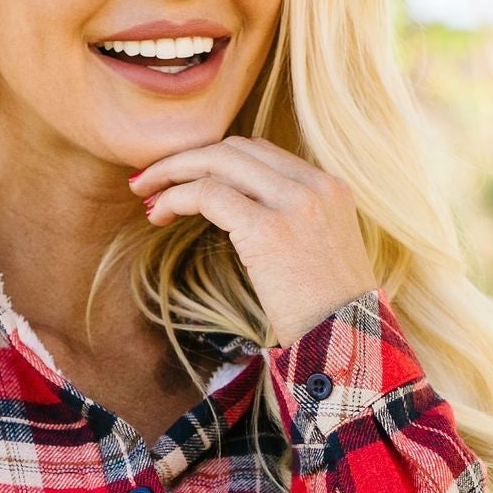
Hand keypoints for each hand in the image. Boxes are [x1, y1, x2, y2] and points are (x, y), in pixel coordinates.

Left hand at [128, 136, 374, 347]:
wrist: (348, 344)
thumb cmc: (328, 311)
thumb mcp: (319, 252)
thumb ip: (290, 221)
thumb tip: (241, 217)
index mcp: (330, 187)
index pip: (260, 152)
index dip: (215, 159)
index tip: (185, 176)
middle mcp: (315, 186)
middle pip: (235, 148)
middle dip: (186, 158)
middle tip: (149, 178)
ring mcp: (294, 204)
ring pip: (217, 162)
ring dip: (172, 172)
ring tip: (145, 193)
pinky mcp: (269, 230)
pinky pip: (208, 194)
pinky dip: (176, 198)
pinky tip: (158, 215)